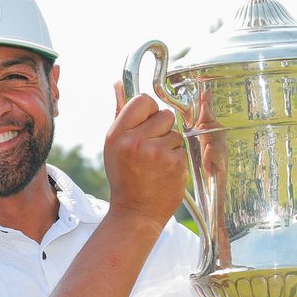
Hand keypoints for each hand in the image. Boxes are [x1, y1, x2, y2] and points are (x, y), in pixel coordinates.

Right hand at [105, 83, 185, 229]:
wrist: (135, 212)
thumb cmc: (125, 177)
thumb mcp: (114, 145)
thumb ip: (120, 113)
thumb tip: (118, 84)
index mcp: (117, 134)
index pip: (143, 100)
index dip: (149, 110)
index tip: (147, 124)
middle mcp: (135, 141)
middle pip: (164, 114)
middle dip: (162, 128)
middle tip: (152, 148)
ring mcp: (156, 152)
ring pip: (176, 132)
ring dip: (170, 145)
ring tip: (156, 162)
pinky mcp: (174, 163)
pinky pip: (182, 147)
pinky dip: (177, 158)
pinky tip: (165, 171)